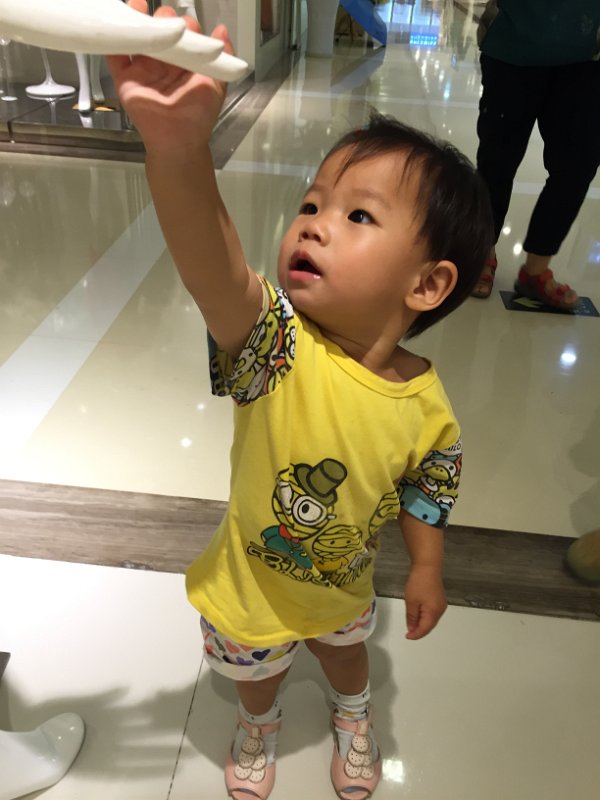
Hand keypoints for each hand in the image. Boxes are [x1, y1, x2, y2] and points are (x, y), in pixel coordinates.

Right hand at [105, 0, 232, 153]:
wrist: (179, 141)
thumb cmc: (199, 116)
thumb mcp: (216, 84)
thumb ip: (221, 58)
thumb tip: (222, 30)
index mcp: (183, 62)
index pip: (181, 34)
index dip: (184, 25)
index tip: (188, 25)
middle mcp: (162, 62)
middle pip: (158, 30)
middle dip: (162, 18)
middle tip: (167, 20)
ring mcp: (142, 69)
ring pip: (137, 37)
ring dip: (136, 18)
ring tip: (139, 4)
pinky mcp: (125, 79)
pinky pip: (115, 55)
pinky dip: (114, 37)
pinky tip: (119, 21)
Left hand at [403, 564, 447, 639]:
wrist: (427, 566)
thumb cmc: (418, 583)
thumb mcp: (411, 601)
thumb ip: (412, 617)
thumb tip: (412, 629)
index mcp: (434, 612)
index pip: (425, 629)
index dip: (416, 635)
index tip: (407, 636)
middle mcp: (440, 611)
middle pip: (430, 625)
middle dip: (419, 630)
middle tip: (408, 632)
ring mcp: (441, 605)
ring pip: (431, 619)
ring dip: (422, 623)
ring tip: (411, 624)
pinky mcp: (439, 599)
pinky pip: (432, 613)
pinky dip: (425, 616)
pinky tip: (418, 615)